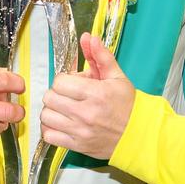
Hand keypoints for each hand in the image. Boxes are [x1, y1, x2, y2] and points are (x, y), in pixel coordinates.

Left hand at [40, 33, 133, 159]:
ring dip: (51, 110)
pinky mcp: (77, 146)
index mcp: (96, 94)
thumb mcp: (117, 77)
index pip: (60, 82)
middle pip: (50, 98)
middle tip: (67, 95)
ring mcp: (80, 132)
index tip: (72, 83)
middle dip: (56, 93)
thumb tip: (88, 38)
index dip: (64, 80)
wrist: (138, 134)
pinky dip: (50, 129)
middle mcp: (86, 113)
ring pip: (46, 116)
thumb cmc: (127, 105)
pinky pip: (49, 136)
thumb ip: (100, 56)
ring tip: (63, 109)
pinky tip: (60, 123)